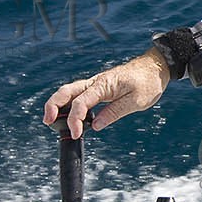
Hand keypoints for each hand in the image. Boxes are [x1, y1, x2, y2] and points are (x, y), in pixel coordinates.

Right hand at [43, 50, 170, 137]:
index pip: (81, 102)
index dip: (74, 119)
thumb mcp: (135, 101)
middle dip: (53, 105)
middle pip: (66, 92)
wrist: (155, 67)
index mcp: (103, 85)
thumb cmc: (147, 82)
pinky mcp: (98, 88)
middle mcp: (95, 83)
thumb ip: (114, 112)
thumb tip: (95, 125)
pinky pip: (78, 95)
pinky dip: (69, 104)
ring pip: (69, 92)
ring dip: (58, 104)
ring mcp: (95, 84)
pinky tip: (69, 116)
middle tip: (47, 122)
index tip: (76, 134)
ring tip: (52, 121)